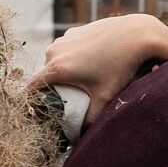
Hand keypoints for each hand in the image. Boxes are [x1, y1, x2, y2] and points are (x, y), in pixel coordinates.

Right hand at [27, 14, 167, 126]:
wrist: (135, 35)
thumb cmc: (120, 66)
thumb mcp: (105, 97)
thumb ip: (91, 119)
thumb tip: (80, 134)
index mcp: (58, 68)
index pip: (32, 87)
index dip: (33, 99)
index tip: (40, 109)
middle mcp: (55, 51)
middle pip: (45, 75)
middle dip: (54, 88)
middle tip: (69, 101)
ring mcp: (64, 39)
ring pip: (56, 62)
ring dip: (64, 73)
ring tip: (84, 83)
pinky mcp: (74, 32)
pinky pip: (67, 51)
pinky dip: (73, 60)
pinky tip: (93, 65)